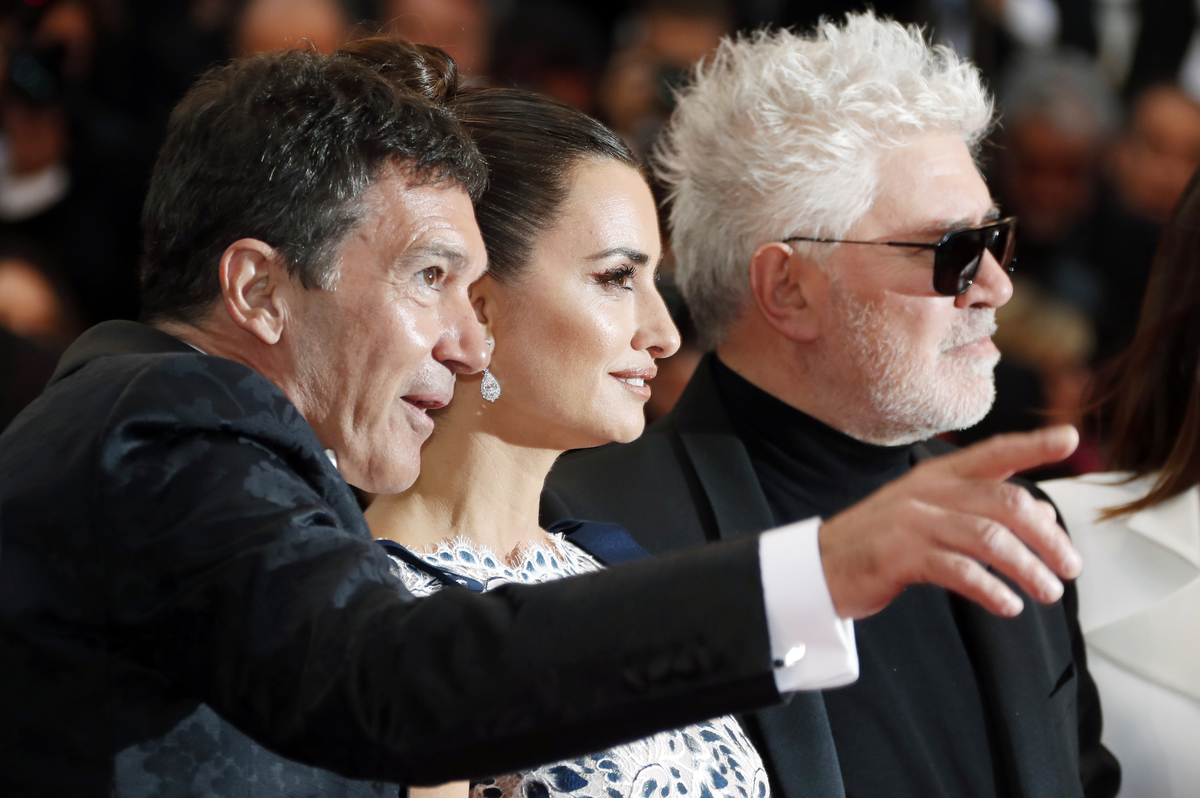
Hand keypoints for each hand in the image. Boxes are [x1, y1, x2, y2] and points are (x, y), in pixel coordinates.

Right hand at [819, 425, 1082, 619]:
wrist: (819, 566)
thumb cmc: (879, 542)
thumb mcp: (928, 515)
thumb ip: (980, 510)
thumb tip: (1043, 520)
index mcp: (936, 475)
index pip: (993, 454)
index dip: (1033, 445)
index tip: (1069, 437)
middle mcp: (927, 491)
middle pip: (1005, 503)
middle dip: (1047, 537)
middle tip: (1069, 567)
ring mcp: (912, 521)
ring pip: (988, 537)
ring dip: (1027, 568)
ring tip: (1047, 592)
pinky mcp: (899, 555)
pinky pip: (958, 569)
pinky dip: (990, 589)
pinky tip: (1007, 605)